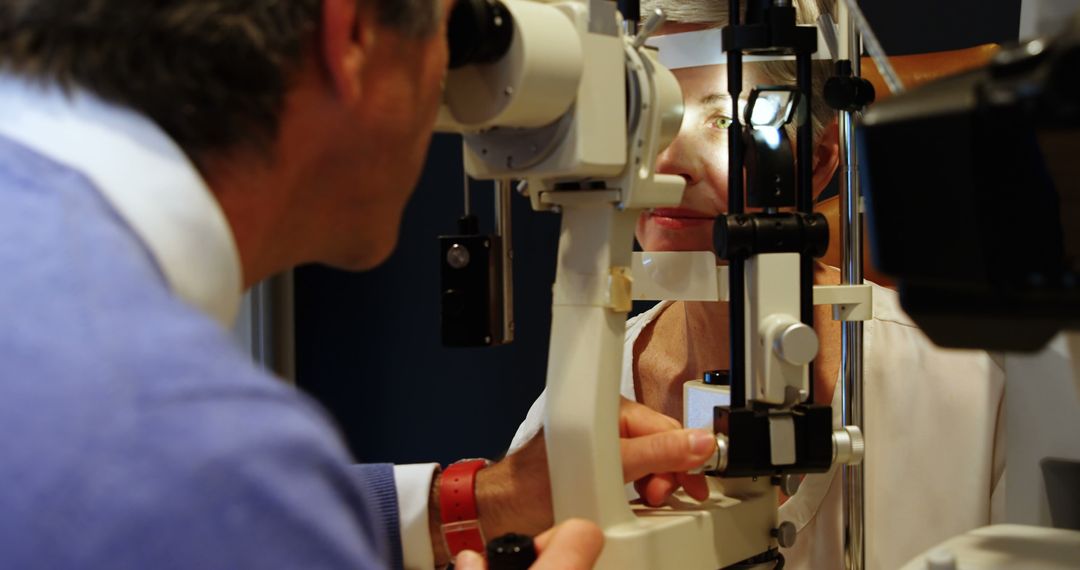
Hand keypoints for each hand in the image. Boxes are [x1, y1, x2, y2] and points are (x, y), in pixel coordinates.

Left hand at [430, 397, 714, 565]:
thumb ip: (656, 453)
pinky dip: (642, 492)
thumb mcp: (608, 467)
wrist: (503, 511)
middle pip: (662, 446)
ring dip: (656, 485)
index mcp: (612, 410)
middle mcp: (609, 423)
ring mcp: (605, 447)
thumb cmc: (535, 485)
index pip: (667, 428)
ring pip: (652, 464)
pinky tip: (636, 502)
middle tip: (662, 495)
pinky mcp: (600, 469)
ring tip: (646, 499)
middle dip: (669, 473)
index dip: (687, 455)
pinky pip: (636, 476)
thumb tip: (697, 443)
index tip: (697, 480)